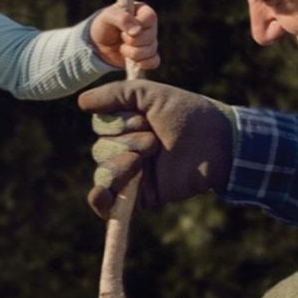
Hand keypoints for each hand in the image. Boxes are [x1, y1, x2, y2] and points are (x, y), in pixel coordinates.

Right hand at [80, 78, 233, 217]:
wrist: (216, 143)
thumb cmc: (188, 115)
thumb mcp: (151, 94)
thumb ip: (116, 94)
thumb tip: (81, 102)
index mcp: (128, 126)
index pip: (100, 125)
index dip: (118, 122)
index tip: (144, 118)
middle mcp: (127, 150)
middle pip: (100, 149)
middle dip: (126, 142)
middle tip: (155, 140)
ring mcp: (133, 175)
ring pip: (103, 172)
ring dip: (122, 162)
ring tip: (148, 157)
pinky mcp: (140, 197)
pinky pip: (108, 203)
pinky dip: (100, 200)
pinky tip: (101, 194)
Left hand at [91, 2, 159, 72]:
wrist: (98, 44)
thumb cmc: (104, 25)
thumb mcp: (108, 16)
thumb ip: (122, 19)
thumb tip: (137, 32)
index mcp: (143, 12)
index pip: (151, 17)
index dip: (138, 25)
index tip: (123, 27)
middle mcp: (150, 27)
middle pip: (150, 37)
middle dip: (131, 41)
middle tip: (121, 36)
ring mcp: (151, 42)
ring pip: (151, 51)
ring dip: (132, 53)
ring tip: (122, 48)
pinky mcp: (148, 56)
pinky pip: (153, 62)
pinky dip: (142, 64)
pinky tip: (132, 61)